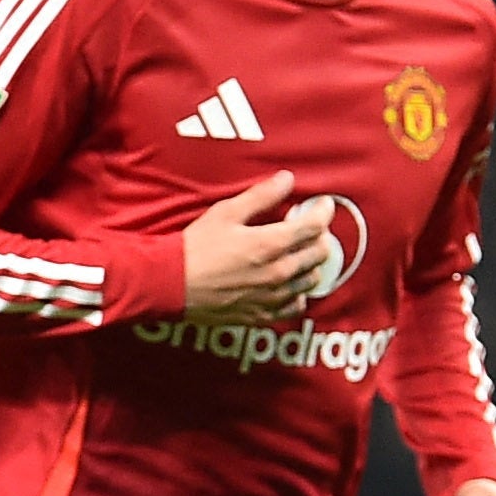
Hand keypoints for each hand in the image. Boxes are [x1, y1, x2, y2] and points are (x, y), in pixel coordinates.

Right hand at [179, 173, 338, 324]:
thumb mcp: (226, 213)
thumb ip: (261, 196)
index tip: (323, 205)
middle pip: (319, 253)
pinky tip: (289, 284)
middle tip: (309, 227)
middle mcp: (277, 273)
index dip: (324, 212)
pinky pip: (295, 306)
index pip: (315, 226)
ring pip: (311, 280)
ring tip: (300, 253)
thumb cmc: (195, 247)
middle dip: (320, 236)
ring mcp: (272, 297)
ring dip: (311, 263)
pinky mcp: (261, 315)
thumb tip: (286, 180)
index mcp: (270, 244)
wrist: (170, 285)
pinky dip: (298, 293)